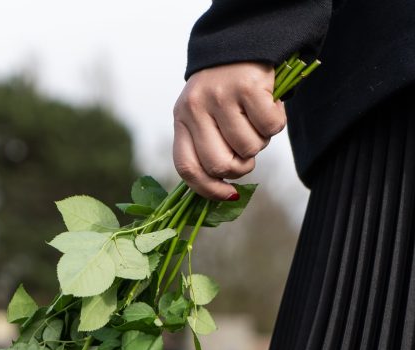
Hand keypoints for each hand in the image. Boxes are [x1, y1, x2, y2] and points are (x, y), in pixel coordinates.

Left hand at [173, 62, 285, 199]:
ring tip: (255, 122)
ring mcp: (221, 96)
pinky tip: (269, 106)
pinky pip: (270, 128)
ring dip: (260, 143)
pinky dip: (276, 123)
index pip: (187, 167)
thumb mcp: (205, 117)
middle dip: (240, 168)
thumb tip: (225, 195)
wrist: (244, 45)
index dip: (207, 189)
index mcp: (182, 119)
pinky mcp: (248, 86)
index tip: (228, 195)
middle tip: (247, 154)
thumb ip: (207, 148)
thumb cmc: (225, 93)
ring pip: (248, 148)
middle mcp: (195, 108)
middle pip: (219, 165)